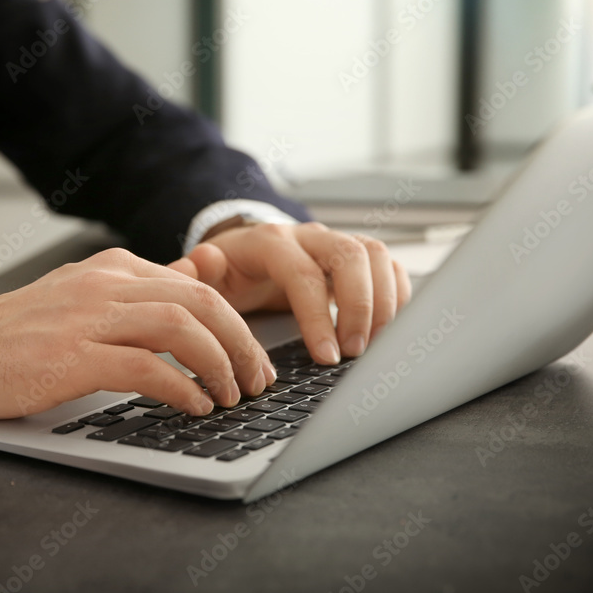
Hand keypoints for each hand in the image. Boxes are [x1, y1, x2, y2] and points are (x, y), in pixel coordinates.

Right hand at [0, 248, 275, 418]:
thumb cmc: (14, 333)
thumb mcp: (84, 297)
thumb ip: (143, 287)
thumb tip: (201, 270)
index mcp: (112, 268)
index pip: (197, 286)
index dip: (236, 323)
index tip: (251, 358)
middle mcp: (104, 283)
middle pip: (200, 301)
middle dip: (242, 344)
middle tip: (257, 380)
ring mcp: (86, 318)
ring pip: (181, 327)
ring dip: (219, 365)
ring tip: (232, 396)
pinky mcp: (69, 357)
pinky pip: (145, 367)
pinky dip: (181, 388)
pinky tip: (194, 406)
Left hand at [167, 222, 411, 364]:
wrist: (242, 256)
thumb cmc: (226, 273)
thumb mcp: (204, 277)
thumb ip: (196, 273)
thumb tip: (199, 261)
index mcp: (267, 241)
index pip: (301, 273)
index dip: (318, 316)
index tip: (326, 357)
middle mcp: (306, 235)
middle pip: (349, 255)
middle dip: (359, 307)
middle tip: (355, 353)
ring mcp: (333, 242)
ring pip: (373, 255)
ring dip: (382, 301)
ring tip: (374, 346)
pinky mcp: (354, 255)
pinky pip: (387, 264)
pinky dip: (396, 294)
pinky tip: (389, 328)